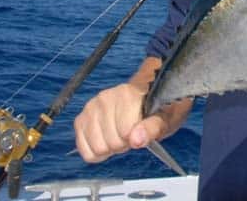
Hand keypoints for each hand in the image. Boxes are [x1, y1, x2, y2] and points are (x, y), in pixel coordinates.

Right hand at [73, 57, 192, 162]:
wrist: (145, 96)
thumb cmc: (156, 109)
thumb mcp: (165, 118)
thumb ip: (152, 128)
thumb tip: (136, 139)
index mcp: (126, 95)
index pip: (126, 133)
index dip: (136, 138)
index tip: (142, 130)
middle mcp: (104, 98)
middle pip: (110, 143)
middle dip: (123, 144)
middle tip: (131, 132)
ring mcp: (91, 108)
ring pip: (97, 148)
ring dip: (110, 147)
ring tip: (120, 134)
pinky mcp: (81, 119)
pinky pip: (83, 149)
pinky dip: (96, 151)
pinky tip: (107, 139)